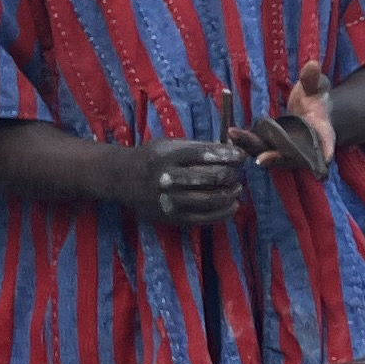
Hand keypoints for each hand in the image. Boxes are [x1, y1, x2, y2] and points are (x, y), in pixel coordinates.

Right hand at [111, 135, 245, 224]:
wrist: (122, 178)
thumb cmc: (152, 158)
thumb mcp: (170, 145)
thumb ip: (198, 148)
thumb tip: (231, 151)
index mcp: (169, 155)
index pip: (207, 154)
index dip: (229, 156)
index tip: (242, 157)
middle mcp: (169, 177)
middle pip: (212, 177)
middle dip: (231, 174)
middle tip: (237, 173)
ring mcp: (170, 199)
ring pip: (211, 199)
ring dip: (230, 194)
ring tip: (236, 188)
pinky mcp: (171, 217)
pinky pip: (204, 218)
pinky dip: (223, 213)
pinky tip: (232, 206)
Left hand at [232, 61, 338, 171]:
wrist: (308, 111)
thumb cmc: (316, 99)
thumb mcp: (317, 87)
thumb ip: (313, 79)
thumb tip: (312, 64)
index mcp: (321, 133)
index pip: (325, 143)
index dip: (324, 150)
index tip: (323, 158)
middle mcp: (303, 148)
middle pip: (290, 156)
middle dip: (275, 157)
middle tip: (262, 158)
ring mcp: (284, 149)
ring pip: (268, 153)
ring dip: (252, 147)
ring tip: (235, 135)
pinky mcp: (269, 146)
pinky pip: (257, 146)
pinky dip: (244, 142)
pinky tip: (231, 133)